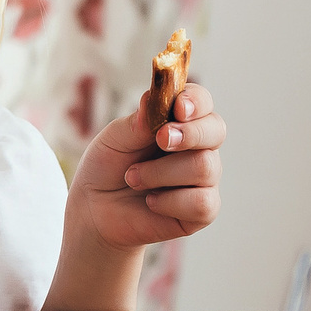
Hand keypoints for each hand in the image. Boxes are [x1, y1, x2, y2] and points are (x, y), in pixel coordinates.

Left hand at [67, 84, 224, 250]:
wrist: (94, 210)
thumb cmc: (107, 168)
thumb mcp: (113, 140)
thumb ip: (135, 123)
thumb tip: (152, 99)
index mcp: (179, 122)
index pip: (202, 102)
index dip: (196, 102)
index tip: (178, 108)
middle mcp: (198, 147)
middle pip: (216, 130)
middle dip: (190, 133)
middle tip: (162, 139)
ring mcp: (203, 179)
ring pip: (204, 166)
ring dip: (161, 172)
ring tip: (133, 178)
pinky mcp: (202, 211)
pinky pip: (202, 203)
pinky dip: (169, 202)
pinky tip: (150, 201)